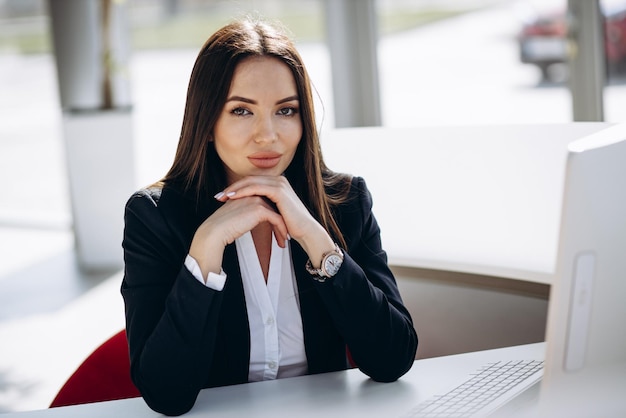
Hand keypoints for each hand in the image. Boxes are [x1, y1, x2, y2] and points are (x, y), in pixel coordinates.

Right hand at [189, 192, 287, 278]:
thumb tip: (251, 220)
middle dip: (281, 222)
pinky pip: (277, 219)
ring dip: (282, 228)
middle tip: (285, 235)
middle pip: (274, 207)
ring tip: (284, 240)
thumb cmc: (222, 227)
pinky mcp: (259, 209)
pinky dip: (281, 230)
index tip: (279, 228)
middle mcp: (253, 194)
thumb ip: (245, 213)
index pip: (267, 203)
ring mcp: (256, 200)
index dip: (274, 216)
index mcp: (247, 194)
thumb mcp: (236, 216)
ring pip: (277, 213)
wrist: (215, 231)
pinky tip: (281, 241)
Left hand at [215, 176, 335, 265]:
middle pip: (250, 179)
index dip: (236, 188)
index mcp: (277, 183)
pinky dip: (243, 191)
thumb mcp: (274, 213)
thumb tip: (247, 209)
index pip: (252, 182)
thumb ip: (263, 206)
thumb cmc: (291, 225)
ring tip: (223, 196)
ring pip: (251, 182)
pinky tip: (233, 197)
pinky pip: (256, 188)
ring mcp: (279, 184)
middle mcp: (279, 180)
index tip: (223, 197)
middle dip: (233, 187)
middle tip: (219, 196)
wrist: (306, 231)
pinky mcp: (279, 190)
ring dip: (235, 189)